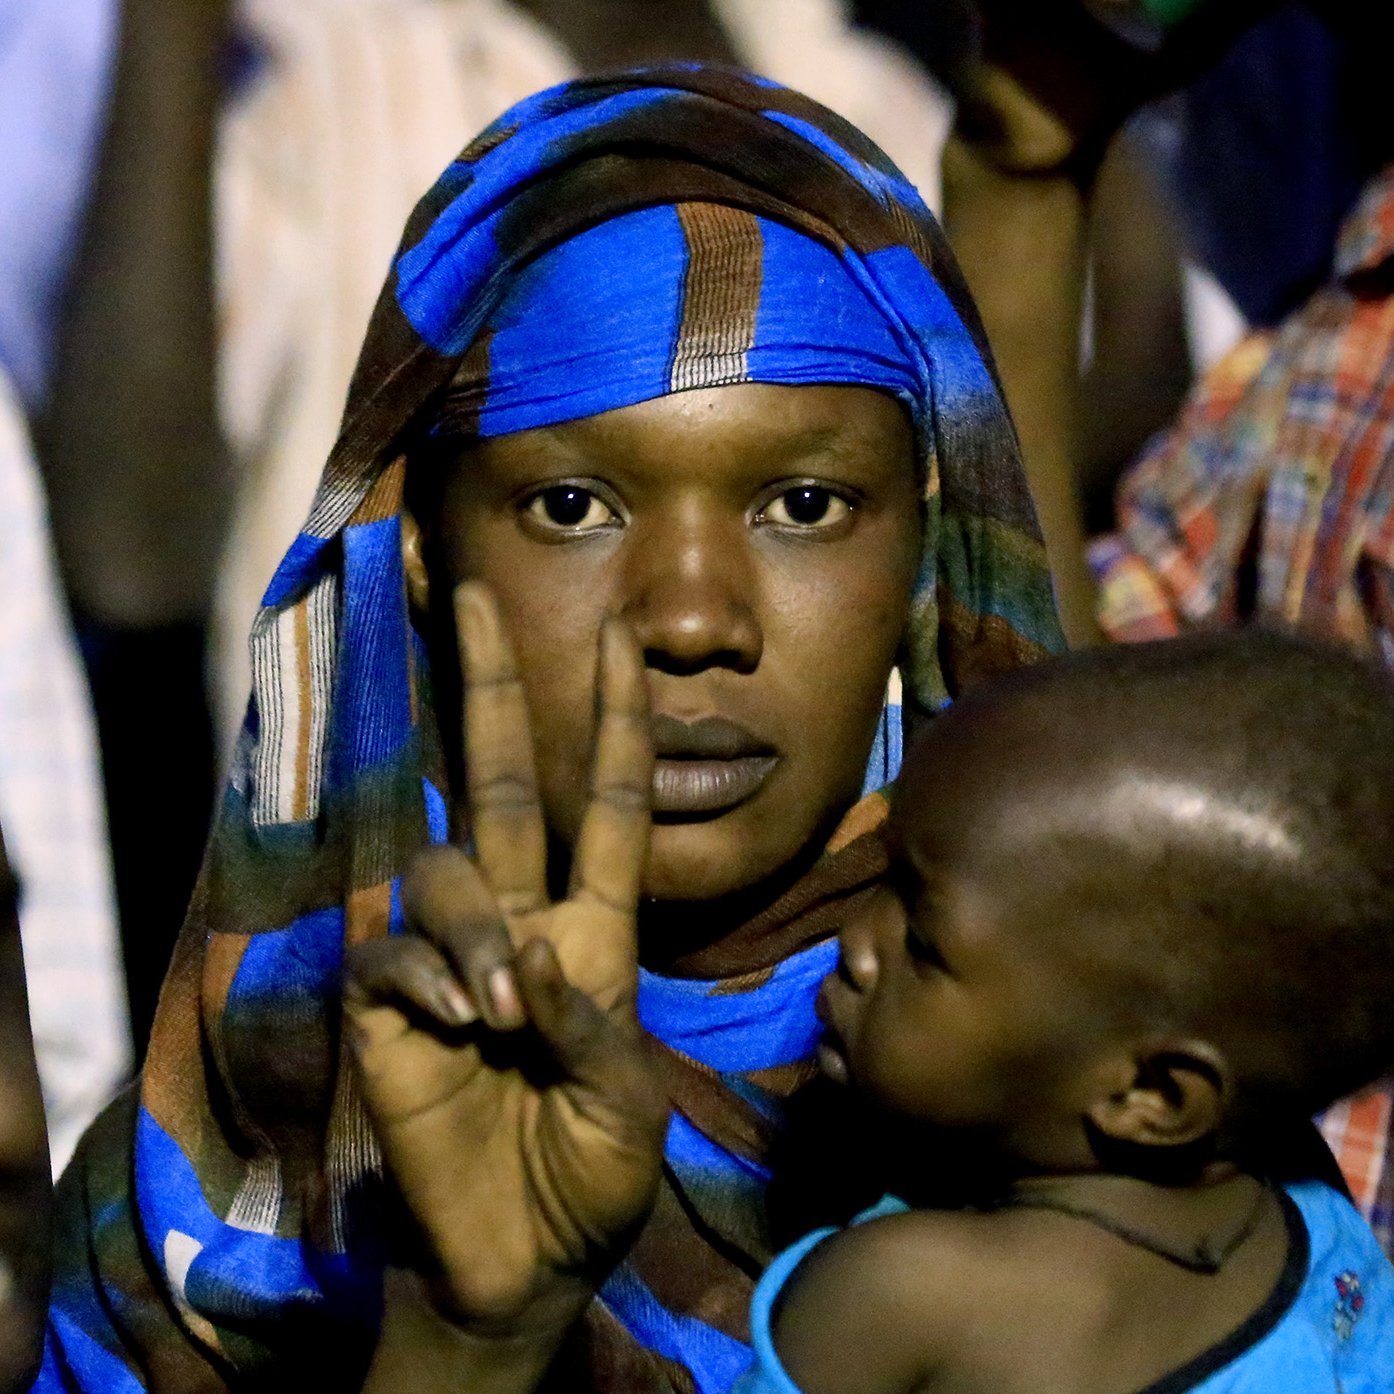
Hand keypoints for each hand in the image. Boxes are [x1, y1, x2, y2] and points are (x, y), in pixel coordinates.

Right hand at [344, 583, 665, 1338]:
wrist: (524, 1257)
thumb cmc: (593, 1174)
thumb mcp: (627, 1101)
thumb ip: (588, 1023)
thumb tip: (520, 959)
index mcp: (594, 933)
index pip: (606, 806)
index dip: (617, 724)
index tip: (625, 642)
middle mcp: (518, 923)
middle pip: (498, 783)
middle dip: (492, 690)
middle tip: (475, 595)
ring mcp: (448, 958)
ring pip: (444, 873)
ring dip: (471, 931)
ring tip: (498, 1013)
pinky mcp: (385, 1004)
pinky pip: (392, 952)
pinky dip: (428, 979)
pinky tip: (454, 1027)